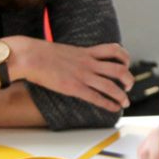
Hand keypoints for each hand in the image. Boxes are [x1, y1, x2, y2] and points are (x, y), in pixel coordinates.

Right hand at [11, 38, 133, 112]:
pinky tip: (114, 108)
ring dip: (122, 95)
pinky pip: (96, 97)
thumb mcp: (65, 50)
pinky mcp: (74, 87)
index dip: (125, 58)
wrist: (30, 56)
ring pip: (111, 85)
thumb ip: (75, 56)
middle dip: (128, 79)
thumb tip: (76, 61)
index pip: (114, 50)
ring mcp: (82, 75)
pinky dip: (108, 104)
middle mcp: (88, 63)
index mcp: (86, 51)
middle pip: (119, 69)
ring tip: (125, 101)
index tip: (126, 65)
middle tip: (129, 86)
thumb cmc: (41, 53)